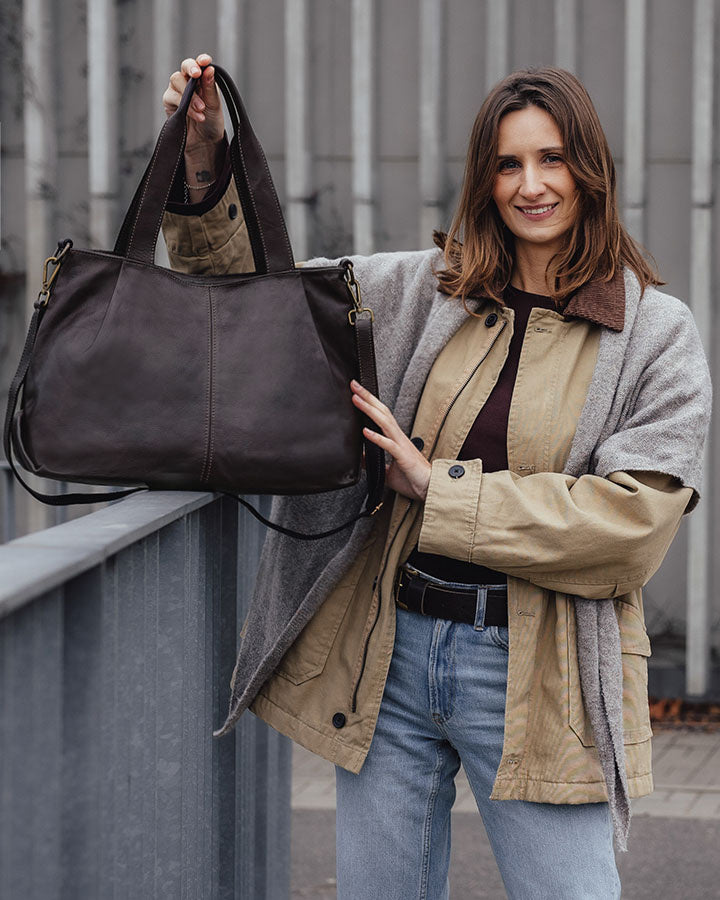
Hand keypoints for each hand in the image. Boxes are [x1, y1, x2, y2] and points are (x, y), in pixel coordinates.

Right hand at [162, 54, 225, 195]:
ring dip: (190, 94)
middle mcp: (188, 82)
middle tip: (197, 75)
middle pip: (184, 67)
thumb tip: (209, 68)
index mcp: (202, 79)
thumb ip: (210, 87)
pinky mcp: (169, 102)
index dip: (200, 61)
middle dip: (190, 69)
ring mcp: (177, 91)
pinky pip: (172, 97)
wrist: (204, 143)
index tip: (205, 61)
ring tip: (202, 109)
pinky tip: (197, 115)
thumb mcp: (214, 104)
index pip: (199, 64)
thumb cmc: (211, 122)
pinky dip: (185, 106)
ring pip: (176, 80)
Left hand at [351, 380, 430, 502]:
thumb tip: (360, 457)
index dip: (369, 402)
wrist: (428, 489)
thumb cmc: (412, 479)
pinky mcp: (403, 457)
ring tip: (356, 399)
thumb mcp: (387, 470)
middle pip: (382, 412)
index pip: (381, 415)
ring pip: (384, 422)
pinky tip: (365, 431)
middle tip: (354, 384)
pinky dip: (376, 437)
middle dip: (368, 397)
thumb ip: (374, 462)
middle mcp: (398, 437)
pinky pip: (388, 445)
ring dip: (369, 410)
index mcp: (395, 438)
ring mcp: (401, 445)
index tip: (356, 391)